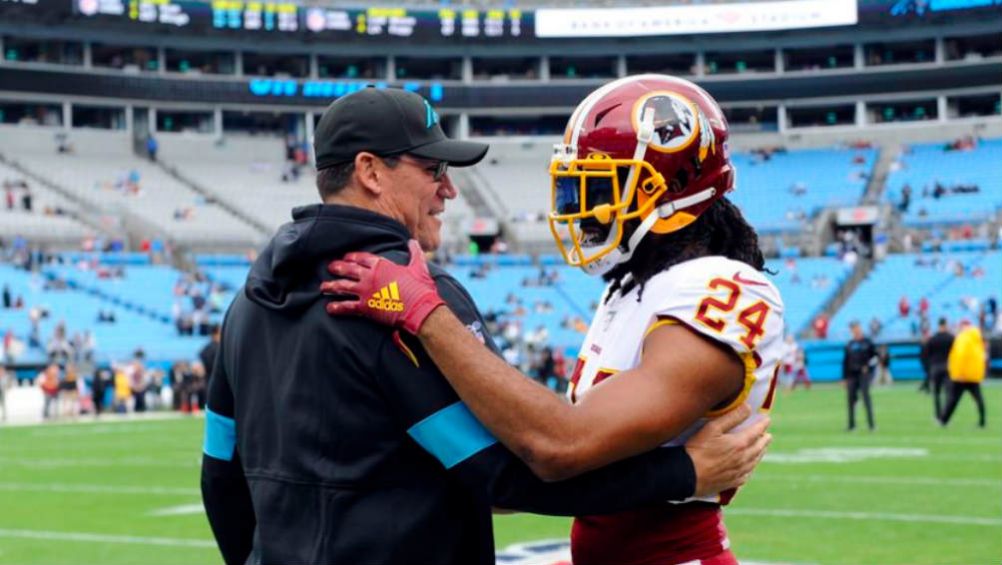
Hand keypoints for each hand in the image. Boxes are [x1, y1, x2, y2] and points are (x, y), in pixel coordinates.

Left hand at [321, 239, 445, 334]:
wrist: (419, 308)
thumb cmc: (420, 288)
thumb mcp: (419, 267)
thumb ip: (414, 253)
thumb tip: (413, 242)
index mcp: (382, 265)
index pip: (363, 258)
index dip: (353, 257)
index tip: (346, 257)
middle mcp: (370, 276)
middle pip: (349, 269)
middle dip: (338, 267)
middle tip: (330, 267)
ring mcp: (366, 291)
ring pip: (344, 286)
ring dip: (332, 286)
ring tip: (323, 287)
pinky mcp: (365, 307)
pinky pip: (347, 306)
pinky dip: (337, 307)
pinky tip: (329, 308)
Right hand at [684, 404, 770, 497]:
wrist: (688, 475)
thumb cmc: (698, 449)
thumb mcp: (713, 428)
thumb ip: (732, 417)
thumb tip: (748, 407)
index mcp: (740, 443)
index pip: (756, 431)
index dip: (763, 424)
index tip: (767, 419)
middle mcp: (743, 458)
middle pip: (759, 447)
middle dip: (764, 440)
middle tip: (768, 435)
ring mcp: (738, 472)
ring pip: (755, 461)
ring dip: (760, 453)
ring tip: (762, 449)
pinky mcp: (732, 482)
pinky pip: (747, 475)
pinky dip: (751, 468)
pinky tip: (749, 468)